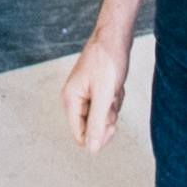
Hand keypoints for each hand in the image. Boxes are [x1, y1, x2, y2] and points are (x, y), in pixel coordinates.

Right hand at [65, 28, 141, 151]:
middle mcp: (74, 99)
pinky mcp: (94, 90)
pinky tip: (116, 85)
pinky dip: (115, 98)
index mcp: (70, 100)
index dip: (97, 135)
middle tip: (112, 101)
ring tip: (113, 88)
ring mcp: (85, 94)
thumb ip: (97, 124)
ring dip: (112, 106)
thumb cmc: (107, 61)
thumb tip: (92, 149)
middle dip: (106, 118)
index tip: (111, 123)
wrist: (114, 37)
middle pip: (91, 128)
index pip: (80, 136)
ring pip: (102, 117)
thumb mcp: (104, 96)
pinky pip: (107, 106)